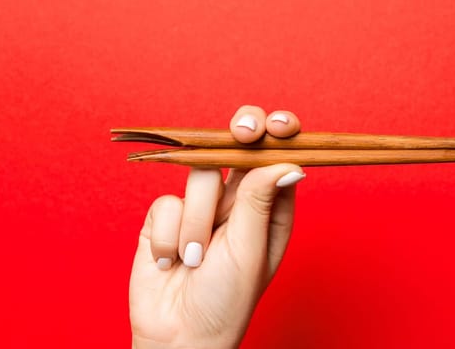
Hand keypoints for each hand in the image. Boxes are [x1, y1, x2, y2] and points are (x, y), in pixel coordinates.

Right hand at [129, 106, 305, 348]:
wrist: (177, 336)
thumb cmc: (226, 301)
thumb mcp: (250, 250)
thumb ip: (261, 201)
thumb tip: (289, 160)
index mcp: (272, 208)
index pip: (278, 156)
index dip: (278, 133)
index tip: (277, 126)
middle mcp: (240, 201)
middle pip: (237, 146)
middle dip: (238, 134)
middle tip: (243, 131)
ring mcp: (202, 207)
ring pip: (199, 176)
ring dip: (196, 221)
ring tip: (194, 258)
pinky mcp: (166, 217)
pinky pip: (165, 202)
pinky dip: (167, 236)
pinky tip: (170, 262)